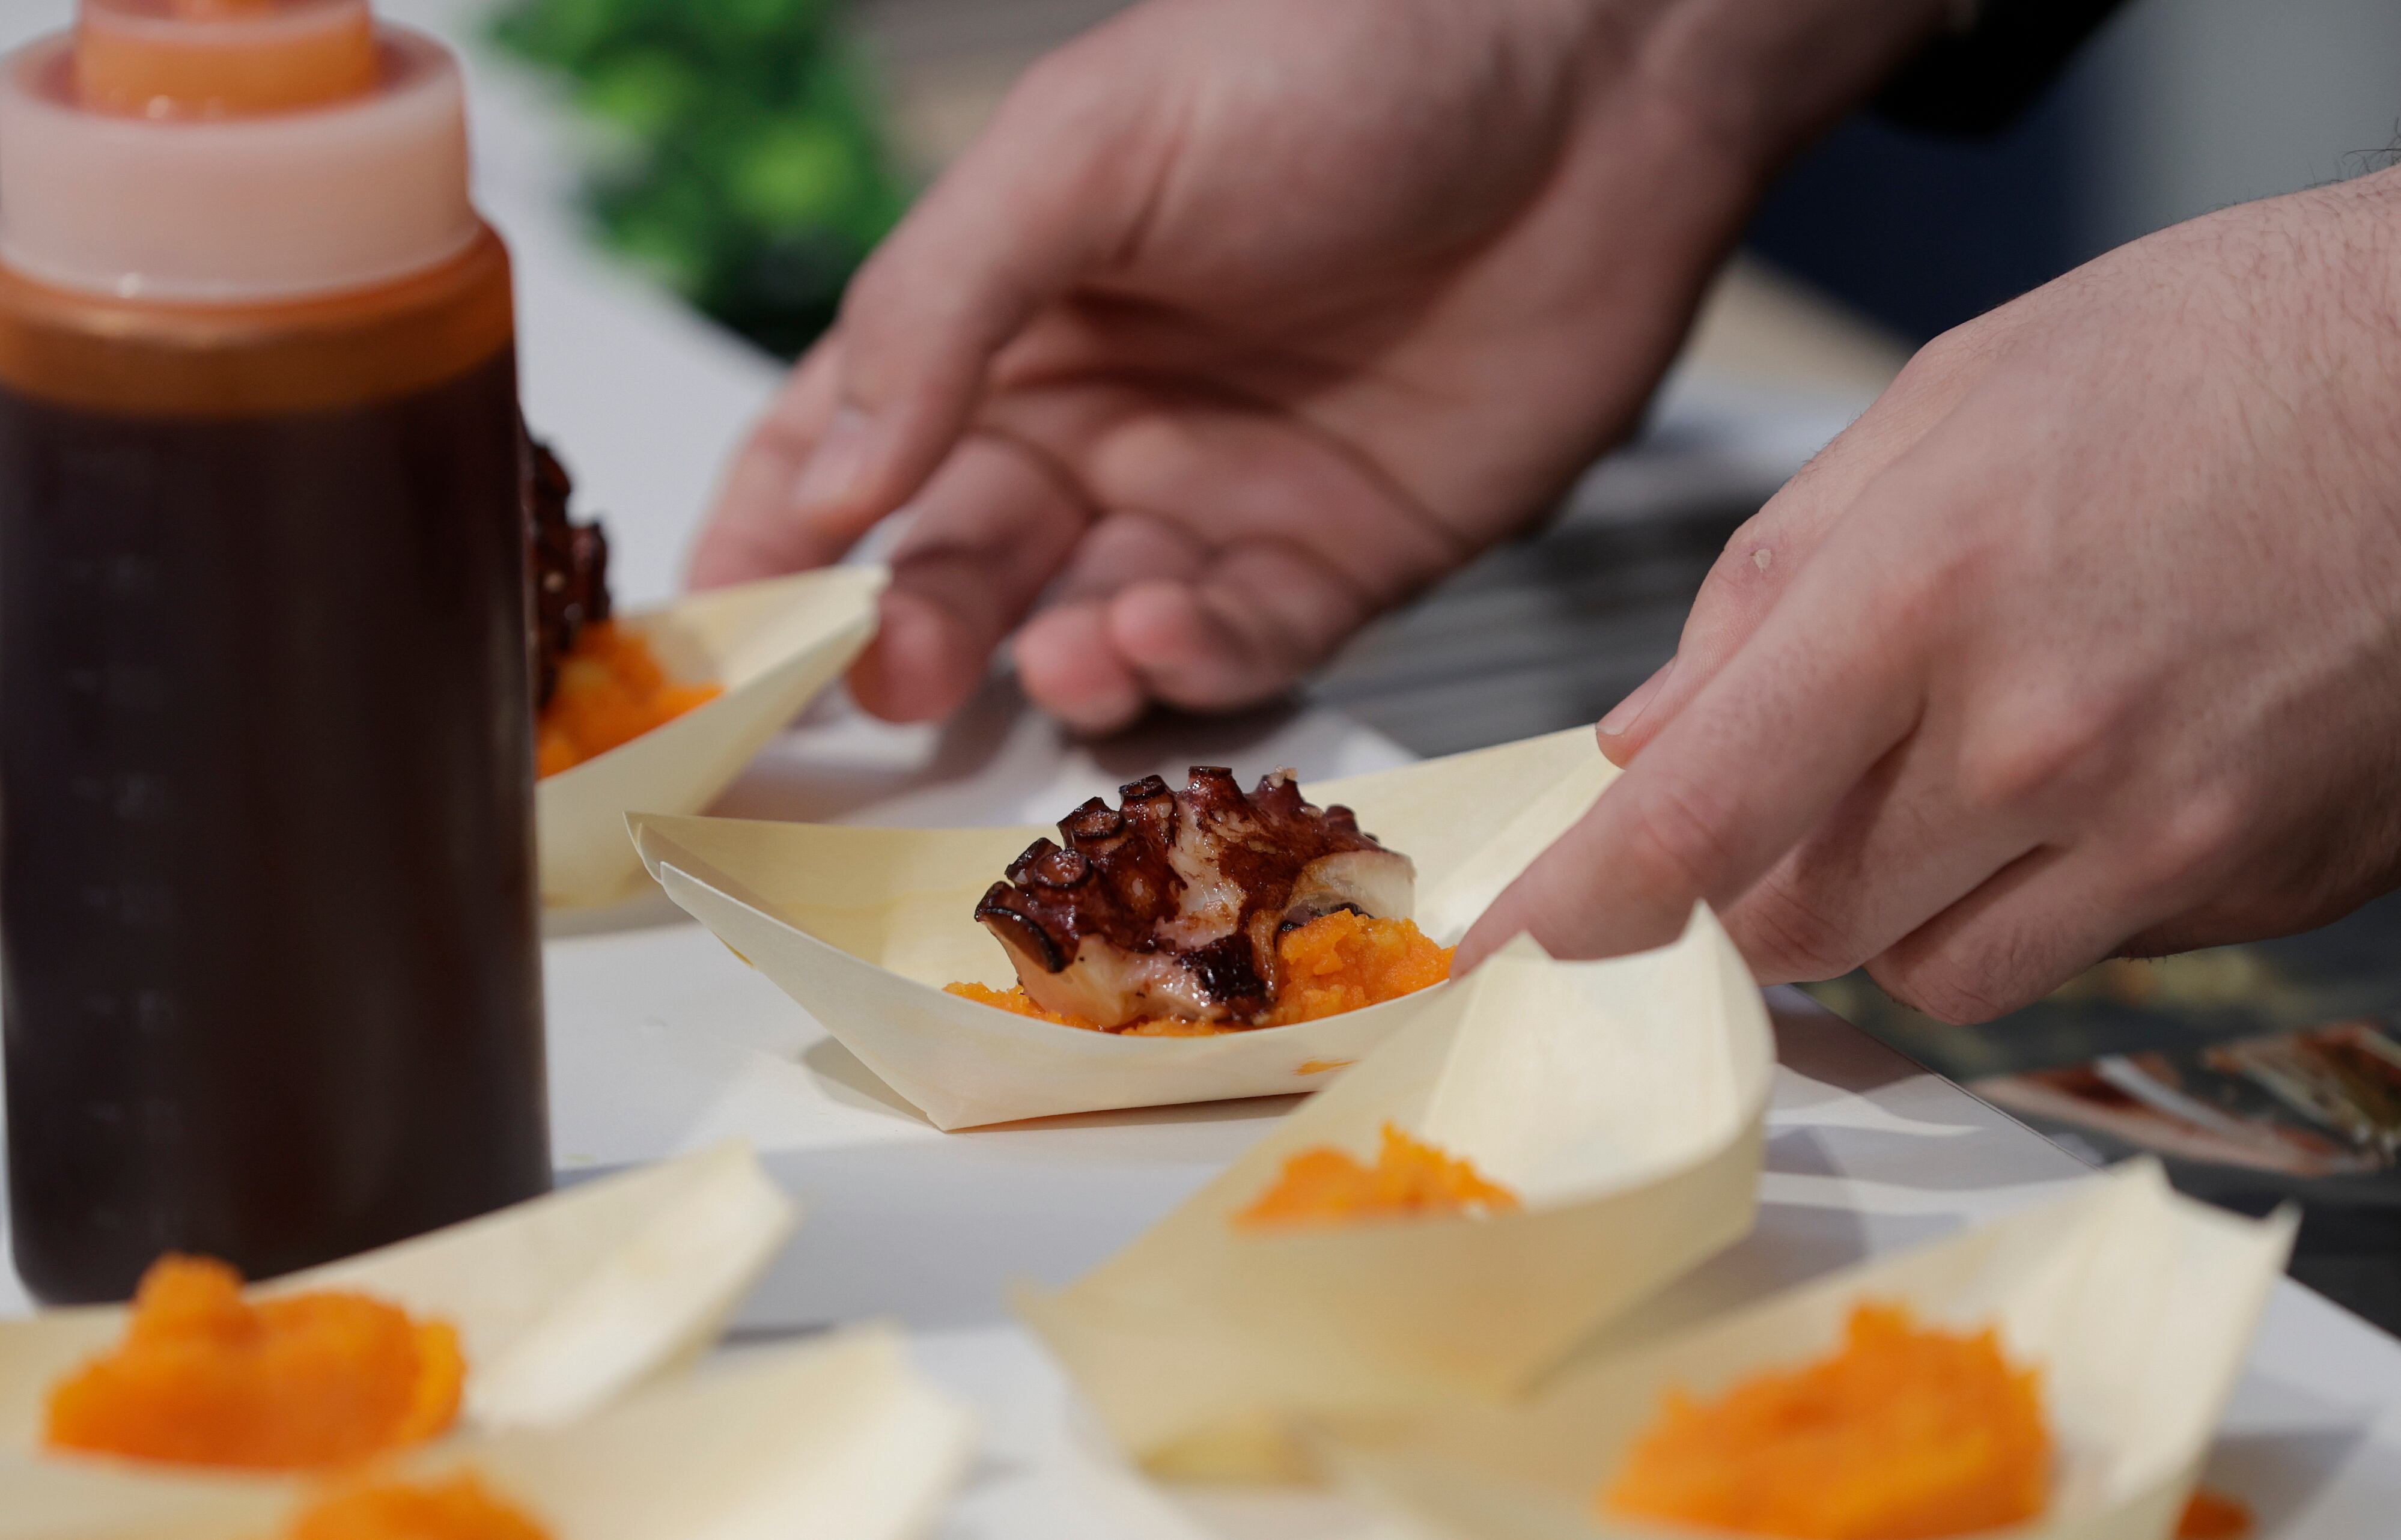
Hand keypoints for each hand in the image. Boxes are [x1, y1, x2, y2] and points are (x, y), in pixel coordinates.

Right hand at [691, 0, 1943, 729]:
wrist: (1585, 85)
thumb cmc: (1330, 68)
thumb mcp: (1089, 151)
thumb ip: (942, 305)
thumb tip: (829, 477)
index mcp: (1007, 314)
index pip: (845, 444)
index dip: (773, 540)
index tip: (719, 635)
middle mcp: (1098, 421)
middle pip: (960, 566)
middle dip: (909, 635)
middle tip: (887, 683)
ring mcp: (1214, 498)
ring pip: (1092, 631)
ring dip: (1059, 663)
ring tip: (1062, 652)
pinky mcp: (1336, 559)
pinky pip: (1238, 649)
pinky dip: (1194, 662)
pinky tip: (1171, 628)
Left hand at [1460, 171, 2400, 1020]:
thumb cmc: (2219, 354)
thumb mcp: (1951, 405)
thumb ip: (1770, 580)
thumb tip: (1646, 736)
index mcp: (1923, 599)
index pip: (1692, 824)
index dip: (1576, 915)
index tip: (1505, 956)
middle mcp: (2034, 746)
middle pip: (1791, 925)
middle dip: (1747, 884)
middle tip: (1781, 795)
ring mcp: (2158, 838)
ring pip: (1926, 971)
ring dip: (1888, 905)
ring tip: (1951, 772)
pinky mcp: (2253, 888)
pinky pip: (2072, 956)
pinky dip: (2025, 904)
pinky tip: (2080, 784)